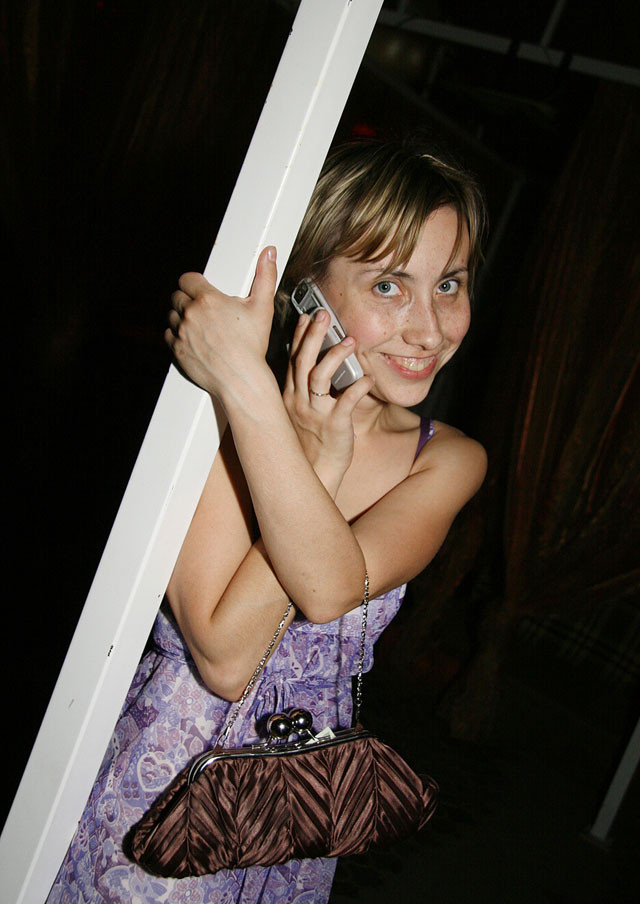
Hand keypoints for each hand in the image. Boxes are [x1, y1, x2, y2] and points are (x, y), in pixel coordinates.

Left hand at [166, 247, 277, 402]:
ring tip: (199, 325)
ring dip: (181, 317)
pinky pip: (168, 335)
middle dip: (188, 299)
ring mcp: (181, 333)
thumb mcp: (262, 307)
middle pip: (177, 296)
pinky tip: (192, 338)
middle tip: (203, 309)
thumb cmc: (251, 346)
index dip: (193, 283)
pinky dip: (177, 335)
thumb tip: (269, 254)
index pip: (186, 279)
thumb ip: (265, 276)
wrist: (241, 378)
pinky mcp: (177, 350)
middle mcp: (191, 314)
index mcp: (208, 300)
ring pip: (171, 315)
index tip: (200, 289)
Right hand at [283, 310, 373, 492]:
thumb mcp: (300, 414)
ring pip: (319, 377)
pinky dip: (357, 388)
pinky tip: (367, 378)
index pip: (292, 360)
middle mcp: (299, 401)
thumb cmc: (310, 444)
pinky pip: (345, 402)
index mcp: (290, 396)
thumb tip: (314, 369)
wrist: (316, 474)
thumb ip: (305, 391)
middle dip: (312, 335)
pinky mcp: (334, 425)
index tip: (305, 317)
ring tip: (349, 340)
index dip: (299, 337)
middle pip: (303, 361)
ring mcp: (315, 413)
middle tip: (323, 315)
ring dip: (334, 356)